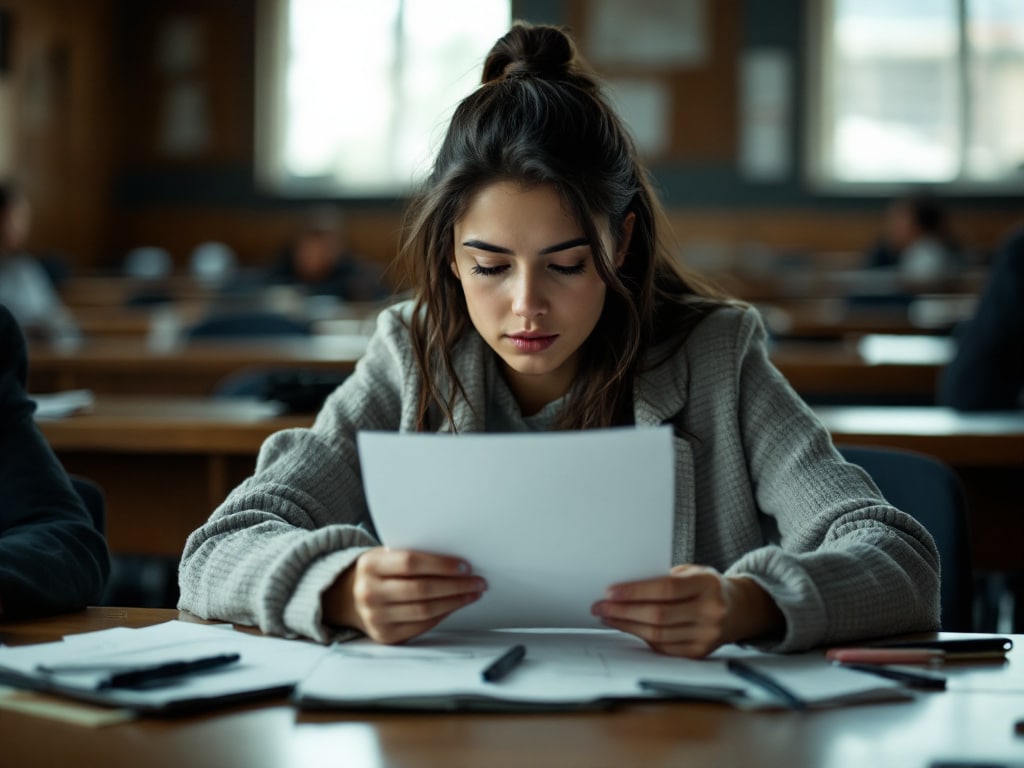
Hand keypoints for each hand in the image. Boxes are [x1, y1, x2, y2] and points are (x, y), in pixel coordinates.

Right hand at [322, 548, 485, 643]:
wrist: (348, 597)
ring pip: (424, 611)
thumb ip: (411, 556)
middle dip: (455, 585)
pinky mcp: (385, 636)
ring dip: (454, 602)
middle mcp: (369, 593)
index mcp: (370, 565)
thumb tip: (456, 561)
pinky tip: (455, 605)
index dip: (441, 564)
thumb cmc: (377, 572)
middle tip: (477, 581)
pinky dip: (443, 615)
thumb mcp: (385, 555)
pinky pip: (422, 626)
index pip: (411, 562)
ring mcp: (376, 617)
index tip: (465, 565)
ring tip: (472, 593)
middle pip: (421, 589)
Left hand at [590, 565, 782, 657]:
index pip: (666, 589)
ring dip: (627, 626)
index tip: (610, 592)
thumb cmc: (706, 586)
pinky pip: (664, 647)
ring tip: (608, 617)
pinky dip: (642, 637)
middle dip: (623, 611)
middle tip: (600, 607)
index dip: (635, 592)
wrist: (738, 609)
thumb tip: (623, 589)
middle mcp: (711, 611)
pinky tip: (627, 628)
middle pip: (658, 615)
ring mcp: (707, 635)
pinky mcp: (700, 652)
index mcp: (707, 585)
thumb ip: (664, 579)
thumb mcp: (692, 572)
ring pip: (658, 634)